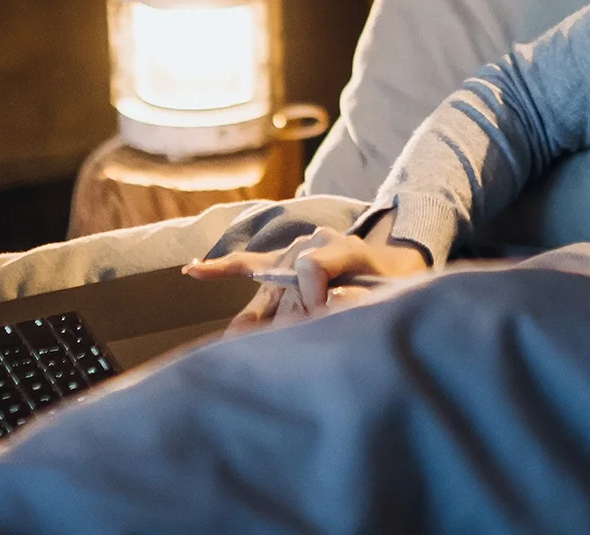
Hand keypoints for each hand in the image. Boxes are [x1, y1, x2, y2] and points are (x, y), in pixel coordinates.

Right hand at [184, 224, 431, 331]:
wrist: (396, 263)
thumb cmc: (394, 281)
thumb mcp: (391, 290)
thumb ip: (358, 298)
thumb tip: (323, 307)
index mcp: (339, 246)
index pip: (310, 268)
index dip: (317, 297)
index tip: (326, 317)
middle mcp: (310, 244)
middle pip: (285, 288)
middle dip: (292, 320)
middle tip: (304, 342)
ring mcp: (291, 254)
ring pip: (264, 292)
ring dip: (255, 322)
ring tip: (233, 345)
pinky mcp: (279, 265)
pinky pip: (246, 265)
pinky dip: (220, 269)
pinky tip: (193, 270)